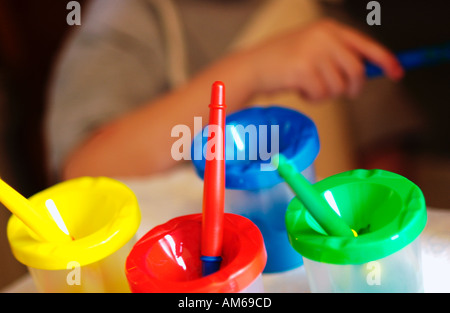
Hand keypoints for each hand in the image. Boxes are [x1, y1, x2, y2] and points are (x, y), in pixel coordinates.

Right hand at [246, 19, 403, 100]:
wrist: (253, 67)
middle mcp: (324, 37)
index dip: (385, 60)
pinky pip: (322, 94)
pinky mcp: (304, 70)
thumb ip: (338, 56)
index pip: (365, 44)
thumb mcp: (313, 49)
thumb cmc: (283, 61)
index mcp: (328, 29)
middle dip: (353, 88)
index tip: (397, 73)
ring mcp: (313, 53)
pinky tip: (300, 90)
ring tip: (310, 87)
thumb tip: (367, 71)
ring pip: (339, 86)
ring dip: (327, 94)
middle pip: (356, 70)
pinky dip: (314, 98)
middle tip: (346, 93)